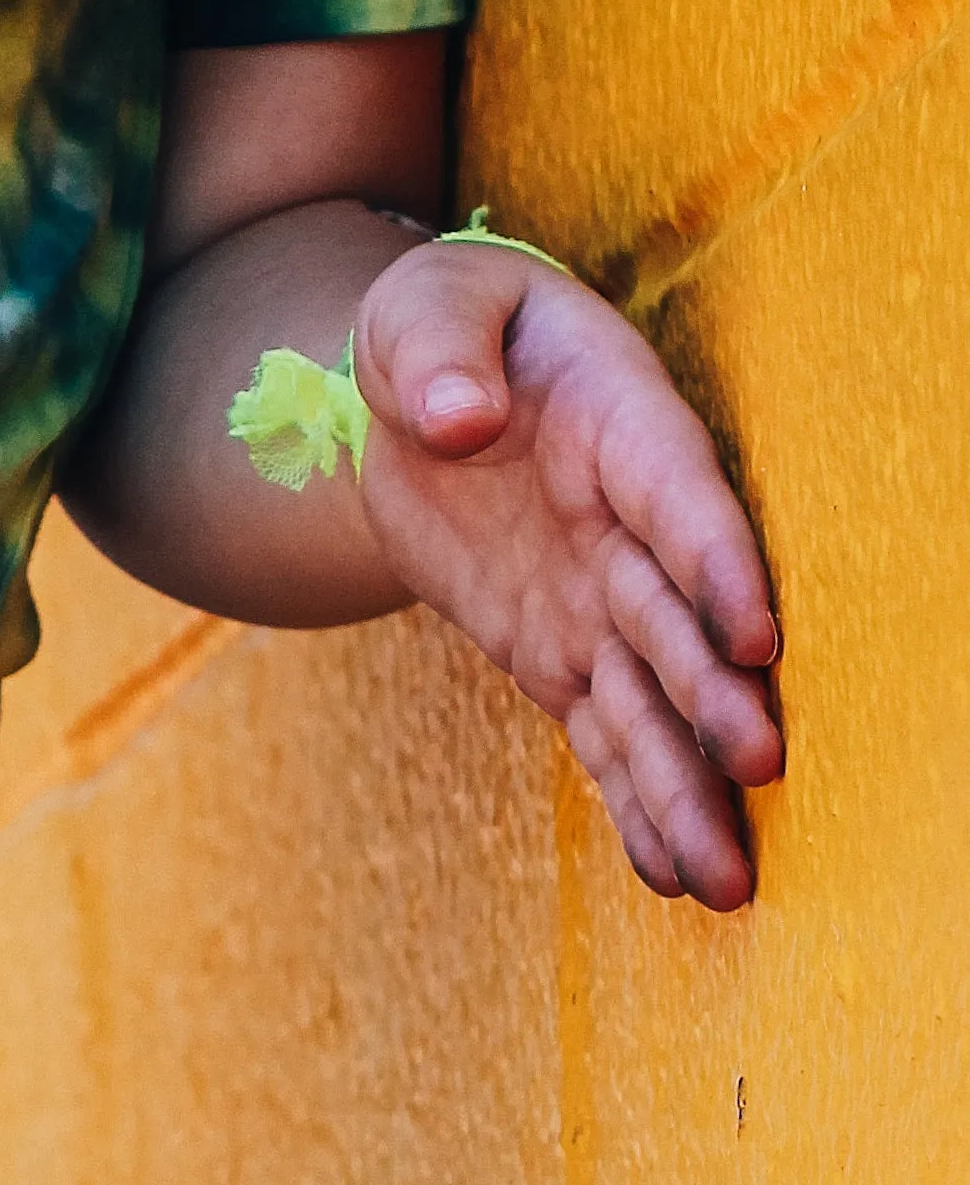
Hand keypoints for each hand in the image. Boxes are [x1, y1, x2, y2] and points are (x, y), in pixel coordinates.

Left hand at [356, 241, 782, 908]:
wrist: (424, 396)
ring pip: (653, 703)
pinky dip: (635, 805)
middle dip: (718, 695)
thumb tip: (455, 417)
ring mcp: (599, 600)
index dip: (720, 566)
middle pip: (679, 621)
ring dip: (692, 787)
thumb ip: (435, 350)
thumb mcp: (422, 307)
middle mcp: (626, 526)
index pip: (679, 500)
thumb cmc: (437, 331)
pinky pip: (605, 738)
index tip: (759, 636)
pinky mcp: (560, 657)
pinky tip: (673, 875)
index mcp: (617, 426)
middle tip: (761, 766)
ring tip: (729, 877)